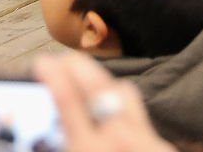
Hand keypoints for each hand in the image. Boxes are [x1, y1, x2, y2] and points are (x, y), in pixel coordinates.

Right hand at [35, 52, 176, 151]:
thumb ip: (62, 145)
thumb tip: (44, 136)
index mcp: (87, 150)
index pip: (67, 97)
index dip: (52, 73)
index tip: (41, 62)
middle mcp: (118, 139)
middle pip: (96, 83)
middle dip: (75, 65)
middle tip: (59, 60)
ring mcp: (144, 140)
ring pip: (123, 91)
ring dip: (101, 82)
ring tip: (84, 82)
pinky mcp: (161, 146)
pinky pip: (138, 112)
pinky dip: (122, 105)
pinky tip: (112, 112)